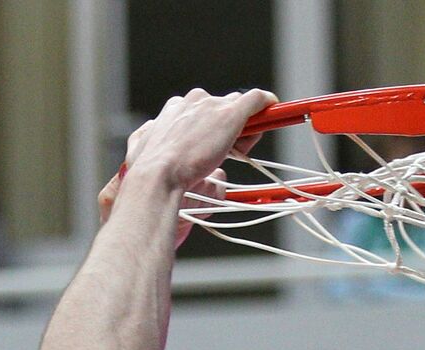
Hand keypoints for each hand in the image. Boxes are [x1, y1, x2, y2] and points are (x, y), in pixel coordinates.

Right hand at [127, 88, 275, 189]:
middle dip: (227, 124)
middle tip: (230, 151)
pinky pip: (255, 99)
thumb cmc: (154, 172)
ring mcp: (213, 105)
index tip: (216, 146)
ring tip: (238, 149)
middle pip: (221, 105)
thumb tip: (187, 156)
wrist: (160, 174)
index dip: (212, 127)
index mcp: (174, 109)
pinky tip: (272, 107)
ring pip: (237, 106)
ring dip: (242, 124)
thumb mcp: (152, 155)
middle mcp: (193, 101)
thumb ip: (166, 150)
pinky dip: (265, 103)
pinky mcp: (231, 112)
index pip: (202, 109)